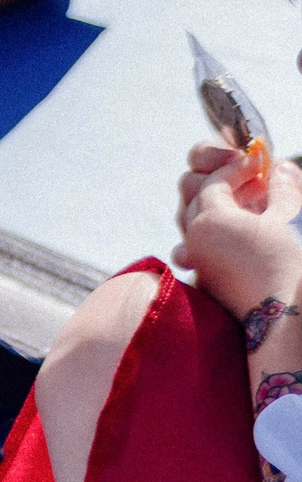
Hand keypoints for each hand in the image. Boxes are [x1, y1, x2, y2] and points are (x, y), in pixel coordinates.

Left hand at [176, 144, 301, 321]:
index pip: (215, 180)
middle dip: (224, 183)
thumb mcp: (288, 218)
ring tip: (253, 203)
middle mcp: (193, 236)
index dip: (239, 168)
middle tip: (256, 182)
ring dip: (219, 205)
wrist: (281, 316)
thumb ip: (281, 188)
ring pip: (195, 218)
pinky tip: (244, 227)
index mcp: (209, 218)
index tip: (262, 166)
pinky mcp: (204, 273)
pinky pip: (200, 241)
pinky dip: (218, 228)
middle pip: (196, 195)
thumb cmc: (287, 263)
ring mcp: (196, 256)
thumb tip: (279, 166)